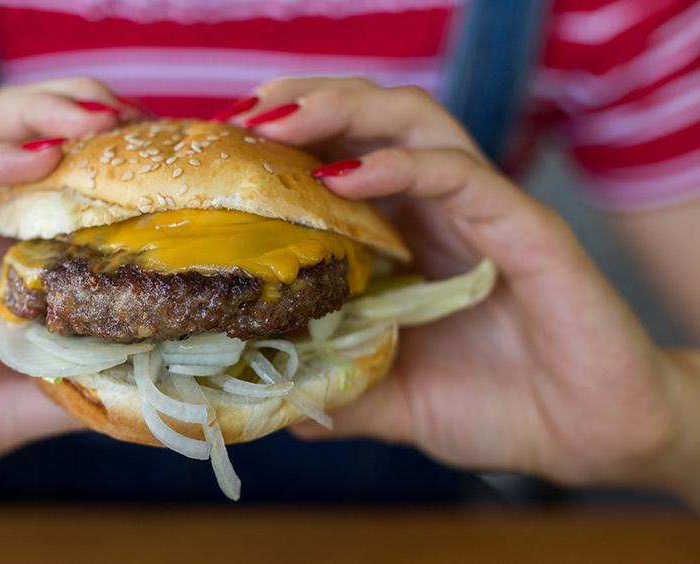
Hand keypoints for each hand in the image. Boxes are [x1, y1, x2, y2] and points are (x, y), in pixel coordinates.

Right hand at [0, 78, 137, 521]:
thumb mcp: (4, 412)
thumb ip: (63, 393)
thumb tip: (142, 388)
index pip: (43, 177)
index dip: (100, 155)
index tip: (160, 154)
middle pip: (9, 135)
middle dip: (73, 111)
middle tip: (135, 116)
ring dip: (33, 114)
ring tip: (95, 115)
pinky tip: (35, 156)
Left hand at [228, 77, 699, 496]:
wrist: (590, 439)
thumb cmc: (498, 407)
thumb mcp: (392, 400)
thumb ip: (336, 388)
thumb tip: (268, 398)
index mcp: (407, 236)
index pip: (341, 157)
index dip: (282, 143)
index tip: (221, 149)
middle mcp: (439, 210)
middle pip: (369, 119)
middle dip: (304, 104)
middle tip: (241, 117)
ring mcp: (484, 212)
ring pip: (414, 123)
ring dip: (342, 110)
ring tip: (280, 123)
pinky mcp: (527, 230)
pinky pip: (462, 175)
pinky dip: (403, 165)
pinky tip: (348, 176)